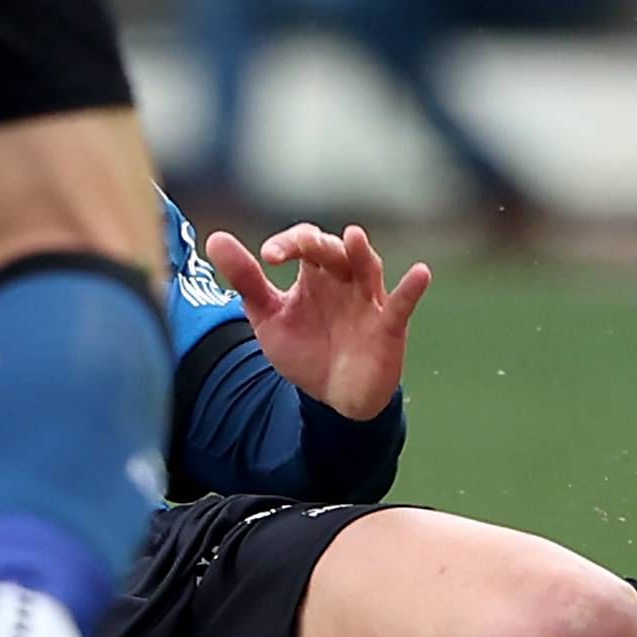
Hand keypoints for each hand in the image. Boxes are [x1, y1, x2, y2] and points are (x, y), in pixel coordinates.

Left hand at [205, 223, 428, 420]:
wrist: (334, 400)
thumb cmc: (306, 350)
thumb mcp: (269, 318)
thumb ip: (247, 280)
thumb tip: (215, 238)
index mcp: (315, 273)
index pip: (304, 243)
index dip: (288, 244)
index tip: (267, 258)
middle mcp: (343, 280)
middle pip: (333, 251)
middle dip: (317, 245)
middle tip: (301, 245)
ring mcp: (368, 301)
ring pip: (367, 269)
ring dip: (360, 254)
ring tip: (353, 236)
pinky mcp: (388, 327)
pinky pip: (402, 304)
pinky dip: (412, 289)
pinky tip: (421, 273)